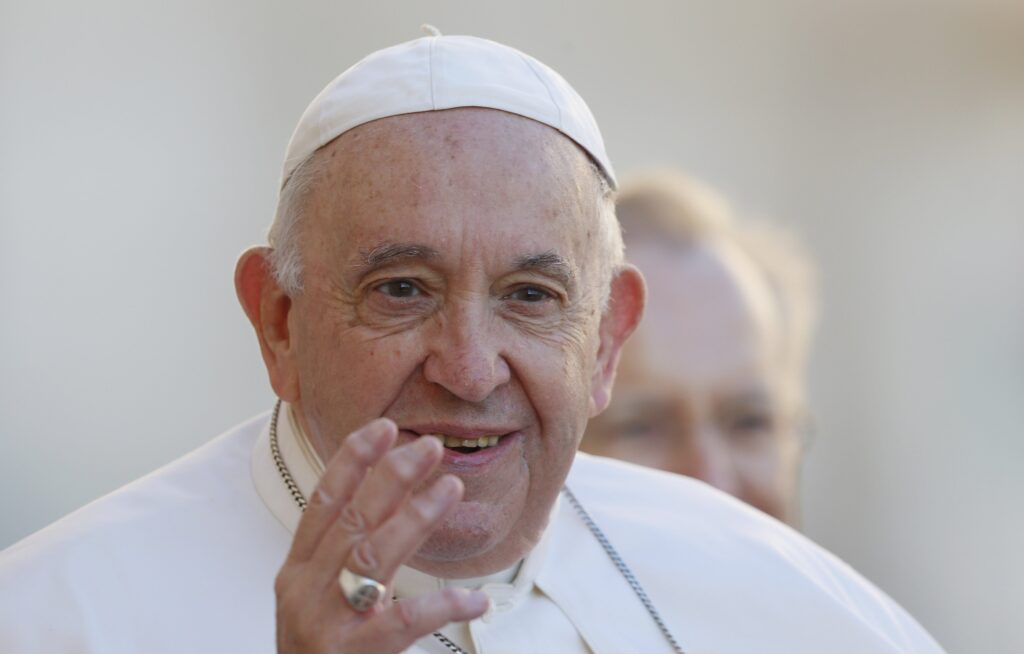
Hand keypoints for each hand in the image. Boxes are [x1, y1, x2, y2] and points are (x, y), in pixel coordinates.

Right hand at [275, 419, 488, 652]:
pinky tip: (478, 600)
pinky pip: (402, 621)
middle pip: (351, 520)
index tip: (384, 427)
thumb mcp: (319, 598)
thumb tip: (392, 496)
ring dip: (414, 517)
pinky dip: (443, 606)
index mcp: (296, 571)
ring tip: (451, 488)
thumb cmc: (321, 652)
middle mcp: (303, 592)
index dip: (352, 461)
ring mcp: (325, 625)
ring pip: (372, 557)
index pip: (323, 502)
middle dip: (390, 477)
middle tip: (429, 447)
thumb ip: (344, 555)